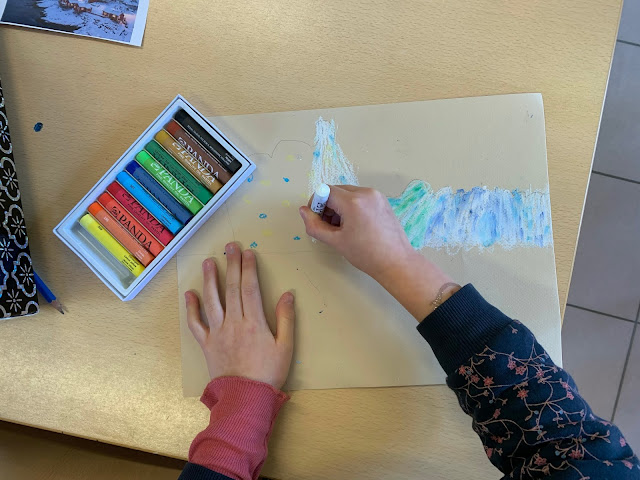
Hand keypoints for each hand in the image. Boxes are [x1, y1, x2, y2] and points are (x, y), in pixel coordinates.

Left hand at [185, 242, 294, 389]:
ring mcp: (217, 333)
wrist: (245, 398)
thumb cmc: (268, 373)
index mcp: (254, 323)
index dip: (249, 268)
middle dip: (231, 265)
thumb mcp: (286, 347)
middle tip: (230, 246)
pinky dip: (191, 309)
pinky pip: (195, 324)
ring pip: (212, 301)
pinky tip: (190, 294)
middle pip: (231, 288)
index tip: (249, 253)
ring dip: (209, 280)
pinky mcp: (206, 344)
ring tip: (208, 262)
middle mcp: (233, 323)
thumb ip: (286, 319)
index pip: (250, 288)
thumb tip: (287, 294)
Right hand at [300, 186, 413, 281]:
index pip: (325, 191)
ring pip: (348, 194)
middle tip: (328, 226)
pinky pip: (360, 197)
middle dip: (328, 206)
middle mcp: (366, 193)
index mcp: (353, 202)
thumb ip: (315, 225)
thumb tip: (303, 211)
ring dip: (339, 206)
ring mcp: (376, 195)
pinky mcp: (383, 200)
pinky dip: (352, 207)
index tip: (317, 219)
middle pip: (337, 190)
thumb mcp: (336, 241)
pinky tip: (355, 225)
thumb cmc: (366, 254)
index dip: (316, 204)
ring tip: (342, 228)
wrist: (396, 262)